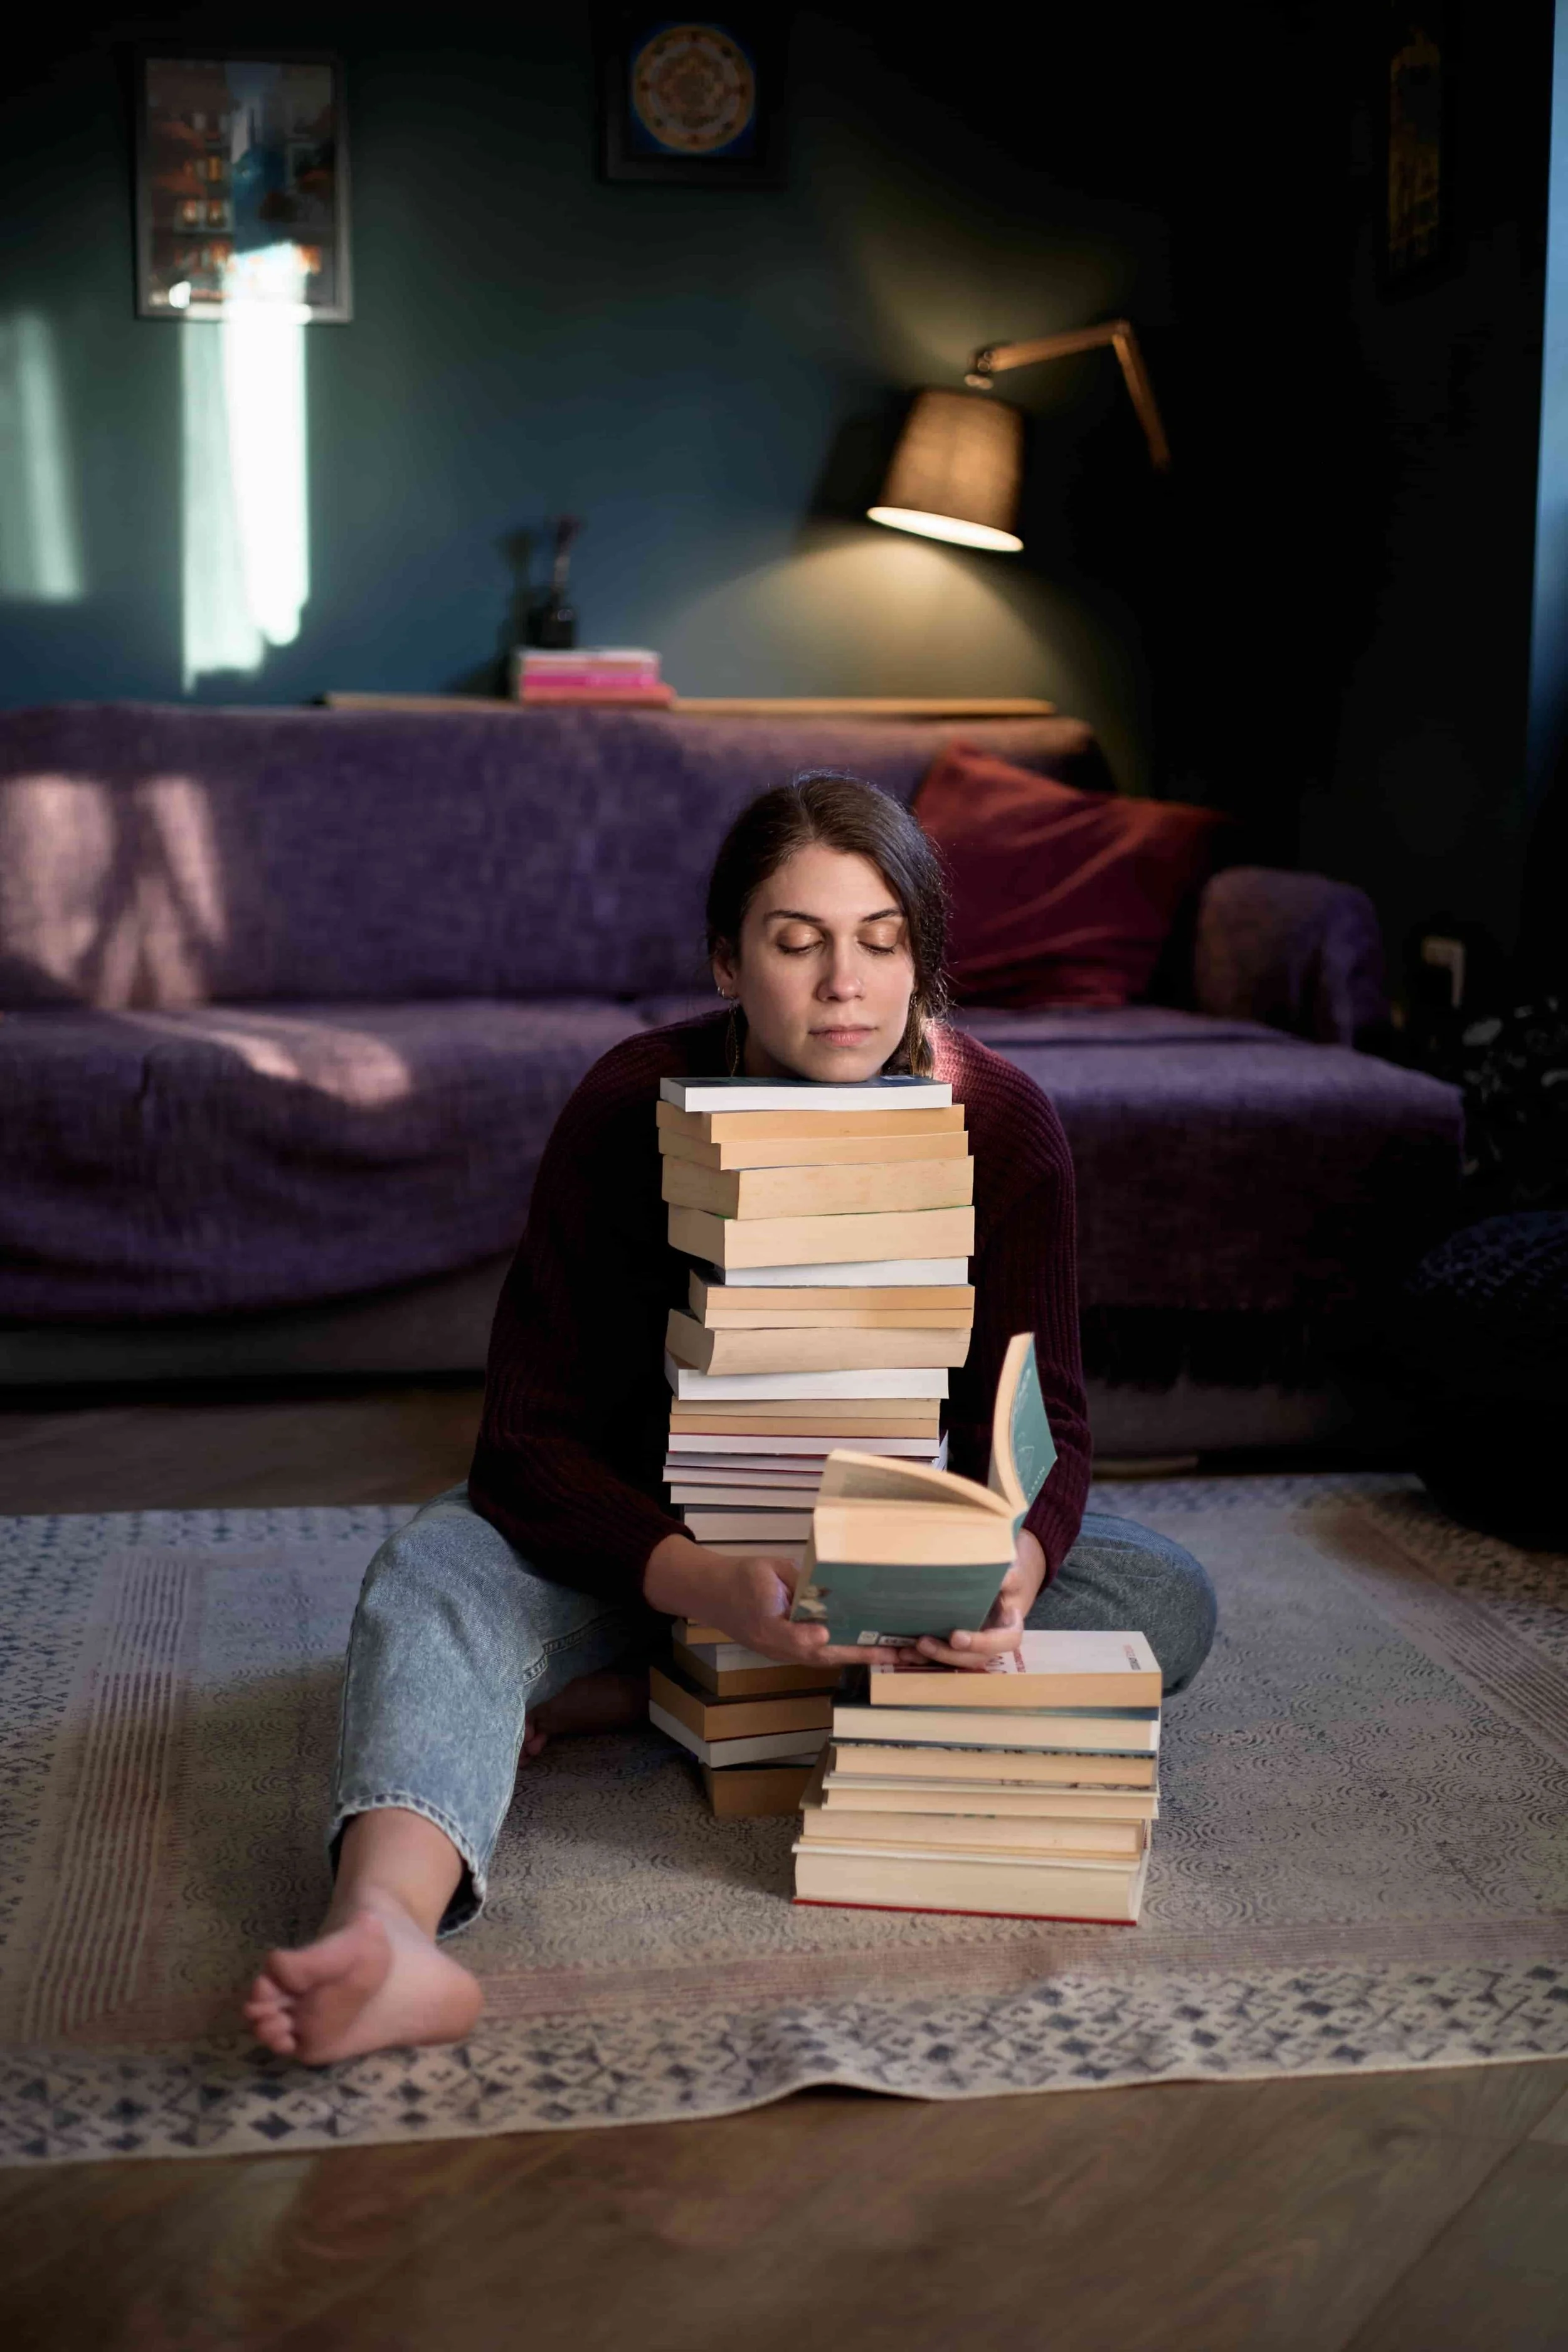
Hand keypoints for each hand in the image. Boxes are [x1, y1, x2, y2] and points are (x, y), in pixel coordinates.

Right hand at [643, 1532, 909, 1669]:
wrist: (714, 1594)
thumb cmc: (743, 1579)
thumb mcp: (766, 1572)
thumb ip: (795, 1583)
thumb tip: (824, 1597)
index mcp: (771, 1625)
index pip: (798, 1639)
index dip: (818, 1641)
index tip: (837, 1640)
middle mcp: (782, 1645)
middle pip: (825, 1655)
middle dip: (862, 1654)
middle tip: (898, 1652)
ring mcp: (787, 1650)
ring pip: (829, 1657)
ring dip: (862, 1656)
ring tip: (898, 1652)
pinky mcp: (793, 1648)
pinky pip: (824, 1654)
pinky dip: (851, 1651)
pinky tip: (875, 1645)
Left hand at [890, 1528, 1047, 1674]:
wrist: (1000, 1585)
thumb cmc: (1007, 1580)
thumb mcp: (1013, 1575)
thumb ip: (1010, 1577)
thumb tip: (1004, 1576)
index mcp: (1009, 1627)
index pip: (1005, 1642)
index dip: (982, 1643)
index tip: (957, 1637)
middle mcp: (991, 1643)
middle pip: (974, 1658)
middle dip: (947, 1654)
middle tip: (923, 1642)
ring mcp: (972, 1647)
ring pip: (953, 1661)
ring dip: (929, 1659)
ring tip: (906, 1651)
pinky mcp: (954, 1646)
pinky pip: (938, 1656)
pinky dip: (919, 1656)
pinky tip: (899, 1651)